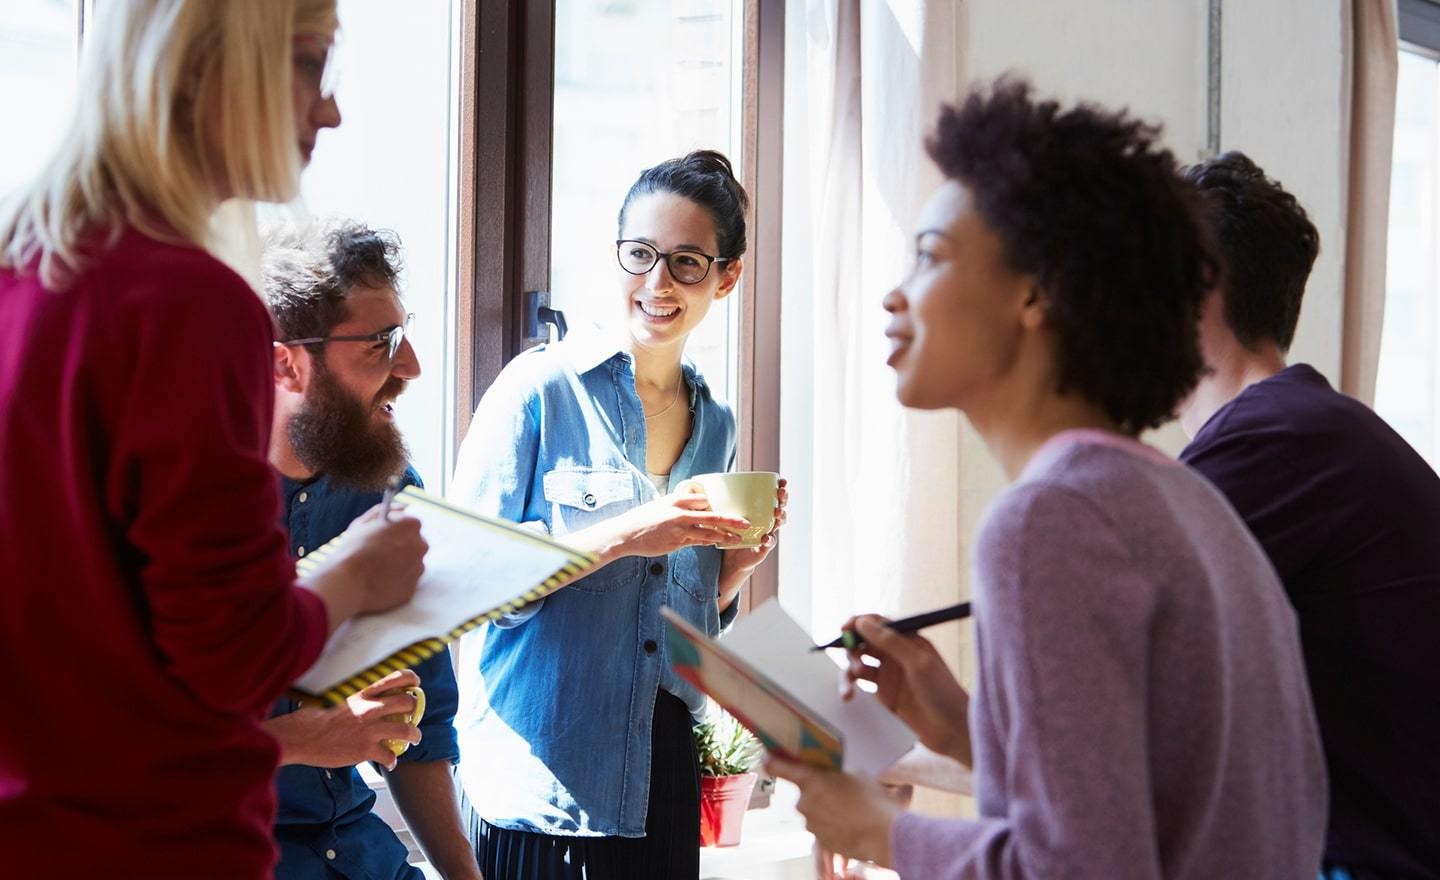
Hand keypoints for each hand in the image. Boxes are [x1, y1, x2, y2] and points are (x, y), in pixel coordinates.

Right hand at [266, 669, 422, 770]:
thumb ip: (352, 692)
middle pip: (408, 702)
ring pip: (407, 730)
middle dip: (415, 708)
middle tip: (413, 714)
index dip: (411, 680)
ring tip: (414, 739)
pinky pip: (389, 756)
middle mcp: (370, 707)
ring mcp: (370, 729)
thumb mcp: (335, 694)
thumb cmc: (312, 715)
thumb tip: (359, 689)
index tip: (414, 685)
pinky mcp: (365, 749)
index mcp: (363, 691)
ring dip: (414, 736)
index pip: (397, 677)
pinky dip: (392, 760)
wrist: (300, 736)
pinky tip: (390, 762)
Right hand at [343, 504, 427, 613]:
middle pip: (413, 543)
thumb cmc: (352, 550)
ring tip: (377, 569)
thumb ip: (385, 510)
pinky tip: (380, 581)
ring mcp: (419, 568)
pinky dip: (397, 581)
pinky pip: (406, 581)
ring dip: (399, 563)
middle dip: (400, 546)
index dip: (394, 530)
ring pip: (411, 562)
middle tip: (379, 553)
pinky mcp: (413, 588)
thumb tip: (402, 507)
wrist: (348, 583)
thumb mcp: (363, 522)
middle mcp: (421, 545)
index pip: (408, 523)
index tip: (382, 536)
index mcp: (411, 525)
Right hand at [568, 492, 751, 563]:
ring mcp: (679, 528)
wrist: (626, 533)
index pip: (704, 500)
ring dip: (725, 535)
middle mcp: (680, 512)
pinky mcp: (676, 542)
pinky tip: (719, 543)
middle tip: (746, 522)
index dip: (720, 504)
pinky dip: (709, 542)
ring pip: (708, 532)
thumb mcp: (661, 506)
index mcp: (677, 499)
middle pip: (713, 515)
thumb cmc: (643, 519)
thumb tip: (696, 506)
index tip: (733, 506)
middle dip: (732, 519)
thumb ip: (679, 505)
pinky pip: (698, 542)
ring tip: (738, 538)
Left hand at [718, 478, 787, 605]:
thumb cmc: (730, 534)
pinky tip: (766, 537)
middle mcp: (767, 521)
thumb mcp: (727, 518)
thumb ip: (723, 505)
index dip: (780, 489)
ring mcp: (768, 533)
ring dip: (780, 517)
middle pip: (780, 507)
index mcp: (760, 512)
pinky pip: (770, 542)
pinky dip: (769, 540)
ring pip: (779, 523)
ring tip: (776, 512)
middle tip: (780, 493)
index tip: (782, 481)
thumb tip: (707, 489)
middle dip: (783, 499)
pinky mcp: (764, 547)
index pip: (773, 497)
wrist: (732, 559)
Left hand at [765, 754, 901, 869]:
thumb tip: (833, 774)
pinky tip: (851, 822)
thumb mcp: (856, 774)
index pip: (779, 767)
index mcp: (811, 780)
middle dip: (819, 791)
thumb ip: (835, 773)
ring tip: (851, 809)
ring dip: (828, 809)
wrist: (883, 835)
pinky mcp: (820, 839)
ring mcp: (811, 823)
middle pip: (806, 792)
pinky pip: (823, 826)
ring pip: (815, 810)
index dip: (773, 761)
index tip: (768, 758)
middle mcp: (805, 802)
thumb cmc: (872, 802)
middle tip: (840, 791)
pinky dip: (833, 824)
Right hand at [842, 615, 971, 766]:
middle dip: (852, 649)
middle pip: (864, 642)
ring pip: (858, 664)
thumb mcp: (918, 663)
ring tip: (849, 688)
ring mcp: (889, 676)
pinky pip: (860, 686)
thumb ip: (890, 642)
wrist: (954, 732)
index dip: (859, 623)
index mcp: (908, 641)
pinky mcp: (884, 696)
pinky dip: (850, 687)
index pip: (878, 624)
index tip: (843, 629)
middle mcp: (896, 656)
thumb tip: (864, 622)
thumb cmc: (943, 694)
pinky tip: (848, 696)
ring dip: (849, 670)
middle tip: (854, 664)